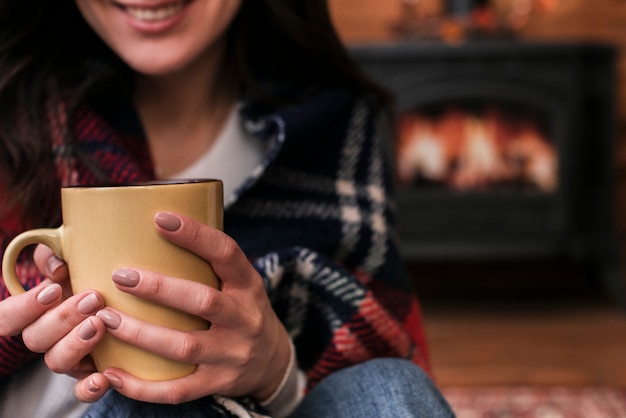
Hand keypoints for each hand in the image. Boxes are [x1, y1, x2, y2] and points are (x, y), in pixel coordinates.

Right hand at [0, 245, 109, 401]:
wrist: (121, 302)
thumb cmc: (90, 279)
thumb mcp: (73, 265)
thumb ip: (56, 258)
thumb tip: (56, 264)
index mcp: (34, 313)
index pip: (6, 318)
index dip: (25, 307)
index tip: (54, 289)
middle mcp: (45, 338)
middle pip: (36, 338)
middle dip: (63, 318)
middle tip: (93, 299)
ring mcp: (65, 358)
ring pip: (56, 362)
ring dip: (76, 344)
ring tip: (100, 324)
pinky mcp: (87, 375)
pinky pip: (81, 390)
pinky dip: (90, 388)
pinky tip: (103, 377)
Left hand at [75, 212, 290, 403]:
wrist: (272, 360)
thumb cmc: (242, 310)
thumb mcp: (239, 282)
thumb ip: (208, 263)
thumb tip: (153, 226)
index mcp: (248, 286)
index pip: (227, 254)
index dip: (196, 235)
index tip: (161, 218)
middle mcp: (244, 319)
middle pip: (203, 302)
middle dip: (159, 289)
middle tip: (120, 276)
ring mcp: (232, 354)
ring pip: (184, 346)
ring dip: (141, 334)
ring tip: (106, 319)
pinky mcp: (218, 383)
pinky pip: (178, 390)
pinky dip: (142, 386)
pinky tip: (112, 373)